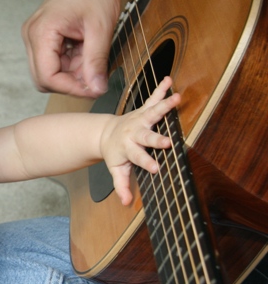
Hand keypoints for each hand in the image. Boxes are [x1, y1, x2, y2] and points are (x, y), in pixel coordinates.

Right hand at [22, 0, 126, 96]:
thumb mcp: (100, 28)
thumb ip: (96, 62)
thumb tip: (96, 88)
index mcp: (41, 32)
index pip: (47, 77)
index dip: (71, 89)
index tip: (93, 89)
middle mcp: (32, 36)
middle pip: (44, 79)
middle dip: (70, 83)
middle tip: (94, 78)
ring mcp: (35, 36)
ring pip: (48, 72)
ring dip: (71, 73)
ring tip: (90, 57)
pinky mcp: (42, 37)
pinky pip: (52, 62)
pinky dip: (70, 64)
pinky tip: (84, 51)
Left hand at [100, 76, 180, 204]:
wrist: (105, 133)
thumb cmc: (115, 154)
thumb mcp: (116, 170)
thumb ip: (121, 185)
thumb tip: (126, 203)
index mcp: (128, 148)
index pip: (138, 157)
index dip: (146, 163)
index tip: (156, 169)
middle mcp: (134, 133)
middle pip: (146, 136)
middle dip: (156, 139)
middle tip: (167, 142)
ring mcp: (139, 119)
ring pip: (152, 112)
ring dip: (164, 106)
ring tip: (177, 98)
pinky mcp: (143, 110)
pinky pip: (153, 99)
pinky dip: (161, 89)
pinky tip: (169, 80)